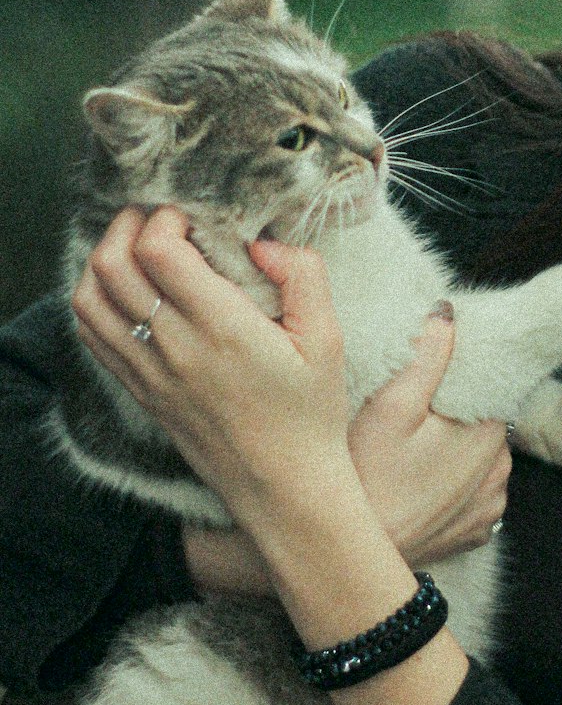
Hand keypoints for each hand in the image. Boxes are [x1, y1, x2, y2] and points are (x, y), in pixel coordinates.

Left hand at [72, 206, 355, 534]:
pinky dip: (95, 300)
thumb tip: (261, 242)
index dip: (165, 218)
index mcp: (223, 328)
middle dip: (129, 225)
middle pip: (113, 266)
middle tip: (159, 219)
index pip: (158, 253)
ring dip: (105, 260)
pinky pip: (92, 336)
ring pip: (90, 299)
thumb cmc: (310, 412)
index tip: (191, 216)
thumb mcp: (328, 338)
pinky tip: (128, 290)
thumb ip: (303, 275)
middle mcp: (176, 349)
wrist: (284, 488)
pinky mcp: (140, 392)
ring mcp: (150, 373)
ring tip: (138, 248)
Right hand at [349, 308, 510, 565]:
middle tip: (414, 408)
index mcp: (489, 432)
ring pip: (479, 456)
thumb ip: (427, 355)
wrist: (354, 556)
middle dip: (456, 409)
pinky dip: (453, 483)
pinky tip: (420, 479)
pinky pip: (472, 493)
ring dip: (456, 447)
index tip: (429, 373)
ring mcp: (490, 506)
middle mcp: (501, 469)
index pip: (489, 383)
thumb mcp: (392, 406)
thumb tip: (448, 313)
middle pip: (483, 419)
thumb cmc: (369, 477)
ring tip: (414, 445)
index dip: (459, 372)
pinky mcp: (475, 532)